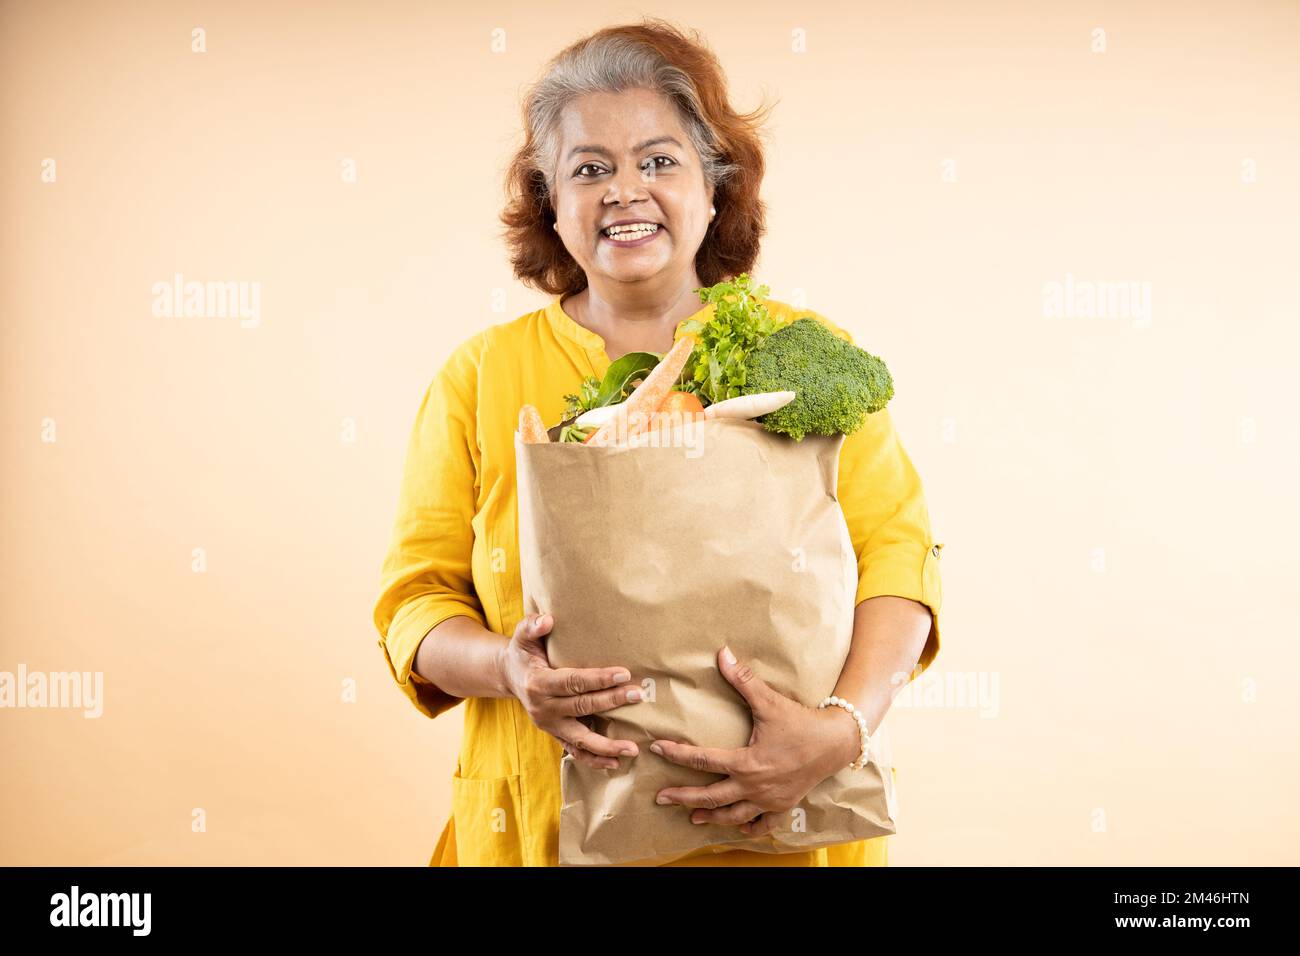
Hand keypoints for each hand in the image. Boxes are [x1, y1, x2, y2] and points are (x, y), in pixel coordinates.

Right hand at [498, 611, 643, 769]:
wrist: (509, 676)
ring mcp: (549, 726)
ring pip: (581, 739)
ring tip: (632, 749)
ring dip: (607, 746)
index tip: (624, 674)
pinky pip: (575, 751)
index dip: (598, 679)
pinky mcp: (555, 735)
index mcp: (538, 684)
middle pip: (582, 707)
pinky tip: (615, 763)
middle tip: (638, 696)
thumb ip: (532, 625)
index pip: (573, 682)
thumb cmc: (522, 652)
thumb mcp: (522, 635)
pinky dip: (594, 759)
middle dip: (612, 702)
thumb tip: (547, 620)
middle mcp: (543, 709)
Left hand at [651, 645, 862, 836]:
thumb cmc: (801, 722)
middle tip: (660, 798)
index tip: (657, 748)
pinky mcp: (783, 807)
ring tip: (692, 817)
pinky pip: (762, 825)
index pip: (703, 760)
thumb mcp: (770, 701)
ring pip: (732, 816)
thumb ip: (743, 680)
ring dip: (710, 816)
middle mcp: (754, 786)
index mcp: (746, 763)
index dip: (677, 754)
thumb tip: (722, 654)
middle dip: (683, 797)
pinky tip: (737, 827)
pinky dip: (748, 828)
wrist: (836, 742)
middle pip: (711, 796)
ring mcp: (769, 800)